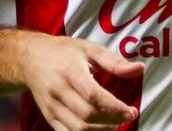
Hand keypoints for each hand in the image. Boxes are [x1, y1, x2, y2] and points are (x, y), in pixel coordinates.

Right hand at [21, 34, 144, 129]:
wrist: (30, 59)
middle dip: (111, 120)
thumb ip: (115, 62)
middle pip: (87, 115)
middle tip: (127, 116)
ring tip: (116, 123)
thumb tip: (140, 69)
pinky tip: (100, 129)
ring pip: (78, 129)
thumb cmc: (63, 52)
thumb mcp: (89, 49)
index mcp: (70, 71)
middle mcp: (58, 90)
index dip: (114, 107)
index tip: (131, 111)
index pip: (93, 95)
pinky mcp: (49, 117)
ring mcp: (51, 106)